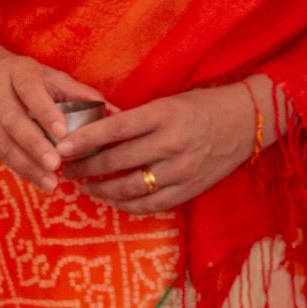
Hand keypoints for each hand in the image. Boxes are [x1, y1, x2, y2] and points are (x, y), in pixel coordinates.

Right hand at [0, 42, 103, 191]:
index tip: (63, 133)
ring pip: (2, 141)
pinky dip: (19, 168)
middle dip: (34, 144)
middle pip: (12, 119)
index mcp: (17, 72)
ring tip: (50, 181)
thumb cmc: (23, 75)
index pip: (30, 90)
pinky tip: (38, 179)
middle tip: (56, 164)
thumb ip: (80, 93)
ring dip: (26, 164)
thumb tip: (115, 112)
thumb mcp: (50, 76)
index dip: (45, 111)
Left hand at [55, 84, 253, 214]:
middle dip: (85, 167)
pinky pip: (150, 205)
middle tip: (65, 168)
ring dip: (101, 189)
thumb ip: (135, 118)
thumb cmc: (201, 106)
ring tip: (85, 185)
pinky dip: (126, 205)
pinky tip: (112, 199)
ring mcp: (181, 170)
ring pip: (130, 188)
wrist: (245, 122)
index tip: (61, 146)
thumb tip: (95, 130)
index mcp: (163, 115)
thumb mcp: (167, 102)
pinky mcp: (189, 190)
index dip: (84, 140)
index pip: (114, 129)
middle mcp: (171, 144)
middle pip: (117, 161)